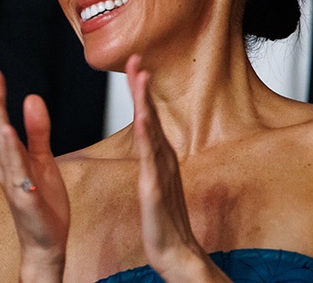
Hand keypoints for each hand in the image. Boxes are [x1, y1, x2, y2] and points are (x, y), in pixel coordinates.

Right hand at [0, 68, 68, 278]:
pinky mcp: (27, 197)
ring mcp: (14, 182)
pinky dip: (12, 155)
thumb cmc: (43, 201)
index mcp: (9, 156)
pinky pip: (18, 173)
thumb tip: (31, 97)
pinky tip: (9, 136)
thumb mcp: (43, 158)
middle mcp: (6, 167)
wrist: (47, 242)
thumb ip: (36, 130)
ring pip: (3, 149)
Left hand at [126, 56, 227, 281]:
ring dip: (146, 105)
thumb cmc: (164, 221)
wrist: (176, 254)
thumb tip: (150, 139)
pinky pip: (150, 163)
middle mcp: (162, 161)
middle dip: (143, 87)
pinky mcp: (155, 192)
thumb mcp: (156, 182)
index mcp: (159, 158)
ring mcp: (160, 175)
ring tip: (140, 79)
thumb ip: (154, 160)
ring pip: (151, 134)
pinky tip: (143, 122)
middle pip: (151, 117)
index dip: (142, 91)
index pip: (148, 117)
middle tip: (136, 59)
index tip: (135, 64)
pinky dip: (148, 140)